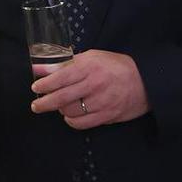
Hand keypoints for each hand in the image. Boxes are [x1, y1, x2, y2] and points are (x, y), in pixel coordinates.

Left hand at [30, 49, 148, 129]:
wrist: (145, 81)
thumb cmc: (116, 67)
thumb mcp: (92, 57)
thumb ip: (65, 63)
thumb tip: (40, 68)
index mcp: (90, 67)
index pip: (60, 78)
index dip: (44, 85)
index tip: (36, 87)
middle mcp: (94, 85)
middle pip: (61, 98)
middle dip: (44, 103)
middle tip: (36, 105)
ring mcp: (101, 102)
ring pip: (70, 111)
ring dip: (60, 110)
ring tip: (59, 106)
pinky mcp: (107, 116)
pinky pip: (81, 124)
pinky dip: (71, 120)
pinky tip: (70, 115)